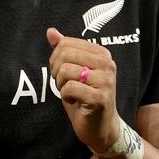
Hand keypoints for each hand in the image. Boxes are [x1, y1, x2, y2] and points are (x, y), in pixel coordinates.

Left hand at [46, 27, 119, 153]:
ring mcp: (106, 80)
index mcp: (102, 53)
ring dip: (61, 85)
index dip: (56, 59)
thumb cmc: (85, 97)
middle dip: (57, 71)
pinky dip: (66, 96)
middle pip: (65, 55)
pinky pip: (69, 88)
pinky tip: (75, 101)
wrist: (100, 127)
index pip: (66, 43)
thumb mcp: (73, 70)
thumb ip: (64, 50)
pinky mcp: (100, 97)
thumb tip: (51, 31)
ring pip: (65, 71)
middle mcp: (107, 64)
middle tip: (64, 84)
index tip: (62, 73)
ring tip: (71, 93)